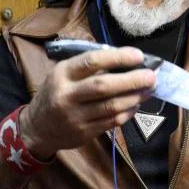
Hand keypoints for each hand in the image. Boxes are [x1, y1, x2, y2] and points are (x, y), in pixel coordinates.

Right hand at [20, 47, 155, 159]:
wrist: (37, 127)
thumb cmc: (55, 92)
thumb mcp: (62, 73)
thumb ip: (87, 66)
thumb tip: (123, 59)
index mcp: (62, 74)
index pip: (92, 62)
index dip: (117, 57)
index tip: (138, 55)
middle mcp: (67, 95)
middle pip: (103, 86)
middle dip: (131, 80)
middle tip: (151, 76)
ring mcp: (75, 116)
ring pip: (110, 106)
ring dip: (134, 97)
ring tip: (149, 90)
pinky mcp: (84, 133)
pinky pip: (111, 122)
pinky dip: (127, 113)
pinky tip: (136, 105)